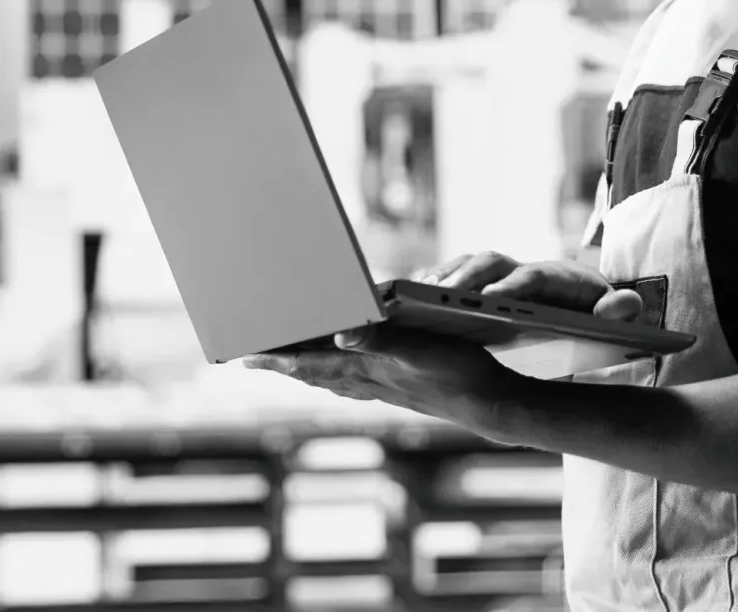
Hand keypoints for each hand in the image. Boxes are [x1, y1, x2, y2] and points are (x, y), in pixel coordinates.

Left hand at [243, 324, 523, 430]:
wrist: (490, 405)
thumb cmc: (460, 374)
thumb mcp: (421, 350)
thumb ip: (381, 341)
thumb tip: (341, 333)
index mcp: (370, 369)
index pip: (312, 364)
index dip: (279, 359)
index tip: (247, 355)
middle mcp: (370, 381)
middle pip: (314, 373)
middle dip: (282, 365)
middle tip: (250, 360)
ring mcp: (383, 387)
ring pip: (331, 379)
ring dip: (304, 371)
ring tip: (283, 366)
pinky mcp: (398, 388)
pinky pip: (352, 383)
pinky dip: (333, 376)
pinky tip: (338, 376)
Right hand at [414, 252, 641, 321]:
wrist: (575, 313)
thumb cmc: (590, 319)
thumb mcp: (610, 319)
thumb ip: (620, 312)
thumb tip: (627, 305)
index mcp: (555, 277)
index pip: (534, 276)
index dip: (515, 287)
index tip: (495, 301)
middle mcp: (517, 269)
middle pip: (487, 264)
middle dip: (464, 280)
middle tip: (441, 298)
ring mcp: (489, 276)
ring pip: (458, 270)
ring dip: (435, 282)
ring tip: (410, 300)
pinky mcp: (468, 287)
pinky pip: (440, 284)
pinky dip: (420, 291)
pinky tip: (397, 308)